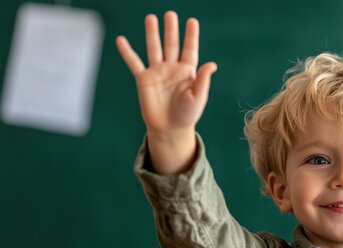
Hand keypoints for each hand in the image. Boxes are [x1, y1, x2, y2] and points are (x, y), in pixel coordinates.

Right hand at [116, 11, 216, 137]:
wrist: (170, 128)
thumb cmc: (188, 115)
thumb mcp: (198, 98)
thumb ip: (203, 81)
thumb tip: (212, 64)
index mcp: (188, 72)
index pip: (190, 50)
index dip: (191, 36)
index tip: (192, 21)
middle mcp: (172, 68)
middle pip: (171, 44)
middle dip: (171, 29)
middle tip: (170, 14)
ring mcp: (157, 72)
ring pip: (154, 48)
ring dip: (152, 34)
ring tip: (151, 17)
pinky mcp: (144, 80)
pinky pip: (134, 63)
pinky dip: (127, 52)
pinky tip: (121, 40)